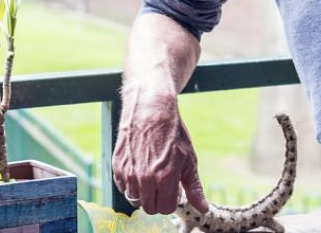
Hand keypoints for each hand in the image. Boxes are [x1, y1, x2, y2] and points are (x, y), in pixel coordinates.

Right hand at [112, 88, 208, 215]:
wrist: (150, 111)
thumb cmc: (172, 134)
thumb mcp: (189, 160)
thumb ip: (194, 187)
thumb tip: (203, 208)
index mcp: (164, 178)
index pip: (165, 209)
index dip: (172, 201)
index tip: (174, 191)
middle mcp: (144, 179)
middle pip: (150, 208)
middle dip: (158, 199)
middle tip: (164, 184)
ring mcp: (128, 174)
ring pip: (135, 199)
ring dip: (144, 193)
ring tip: (152, 175)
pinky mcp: (117, 168)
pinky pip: (123, 188)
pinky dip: (132, 184)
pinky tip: (141, 169)